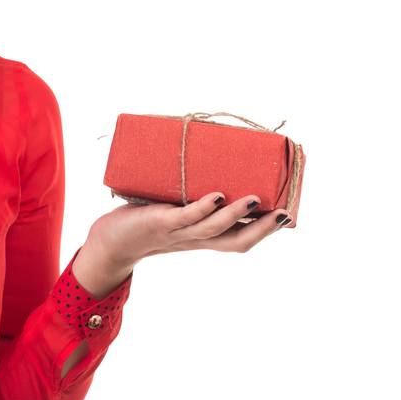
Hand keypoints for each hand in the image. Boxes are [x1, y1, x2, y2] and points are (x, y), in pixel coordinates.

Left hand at [73, 192, 291, 295]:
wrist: (112, 240)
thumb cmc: (147, 219)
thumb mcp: (177, 207)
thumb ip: (195, 194)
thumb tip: (214, 158)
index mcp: (204, 236)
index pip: (241, 238)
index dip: (265, 230)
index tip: (288, 215)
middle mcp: (196, 239)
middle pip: (236, 241)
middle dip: (262, 229)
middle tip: (284, 213)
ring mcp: (178, 232)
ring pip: (213, 229)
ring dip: (235, 215)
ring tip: (253, 198)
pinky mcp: (160, 222)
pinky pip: (185, 217)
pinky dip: (202, 207)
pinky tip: (215, 196)